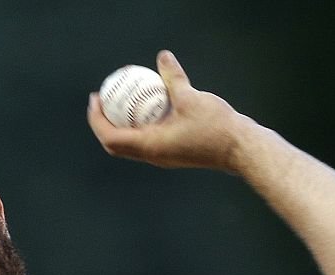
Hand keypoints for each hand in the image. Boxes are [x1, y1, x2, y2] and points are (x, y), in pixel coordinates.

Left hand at [87, 50, 251, 172]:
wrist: (238, 149)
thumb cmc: (215, 127)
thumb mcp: (190, 97)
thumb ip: (173, 77)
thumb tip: (162, 57)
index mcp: (150, 146)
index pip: (110, 138)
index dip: (97, 120)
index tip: (96, 99)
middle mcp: (152, 155)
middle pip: (115, 144)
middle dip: (103, 122)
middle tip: (102, 99)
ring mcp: (161, 156)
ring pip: (130, 144)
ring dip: (119, 125)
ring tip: (118, 102)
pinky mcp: (171, 152)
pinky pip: (145, 140)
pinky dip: (137, 125)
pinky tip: (144, 106)